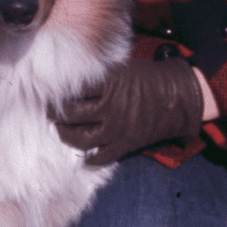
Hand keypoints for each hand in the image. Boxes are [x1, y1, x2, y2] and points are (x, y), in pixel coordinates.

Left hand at [51, 57, 203, 165]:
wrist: (176, 96)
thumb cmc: (147, 78)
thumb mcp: (121, 68)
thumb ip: (98, 74)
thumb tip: (71, 77)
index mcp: (108, 84)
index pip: (74, 89)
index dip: (58, 91)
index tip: (50, 91)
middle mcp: (110, 107)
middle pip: (72, 114)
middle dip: (56, 114)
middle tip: (50, 111)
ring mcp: (117, 128)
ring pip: (81, 138)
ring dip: (66, 135)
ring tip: (60, 129)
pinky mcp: (125, 144)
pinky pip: (101, 157)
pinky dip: (89, 159)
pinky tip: (82, 154)